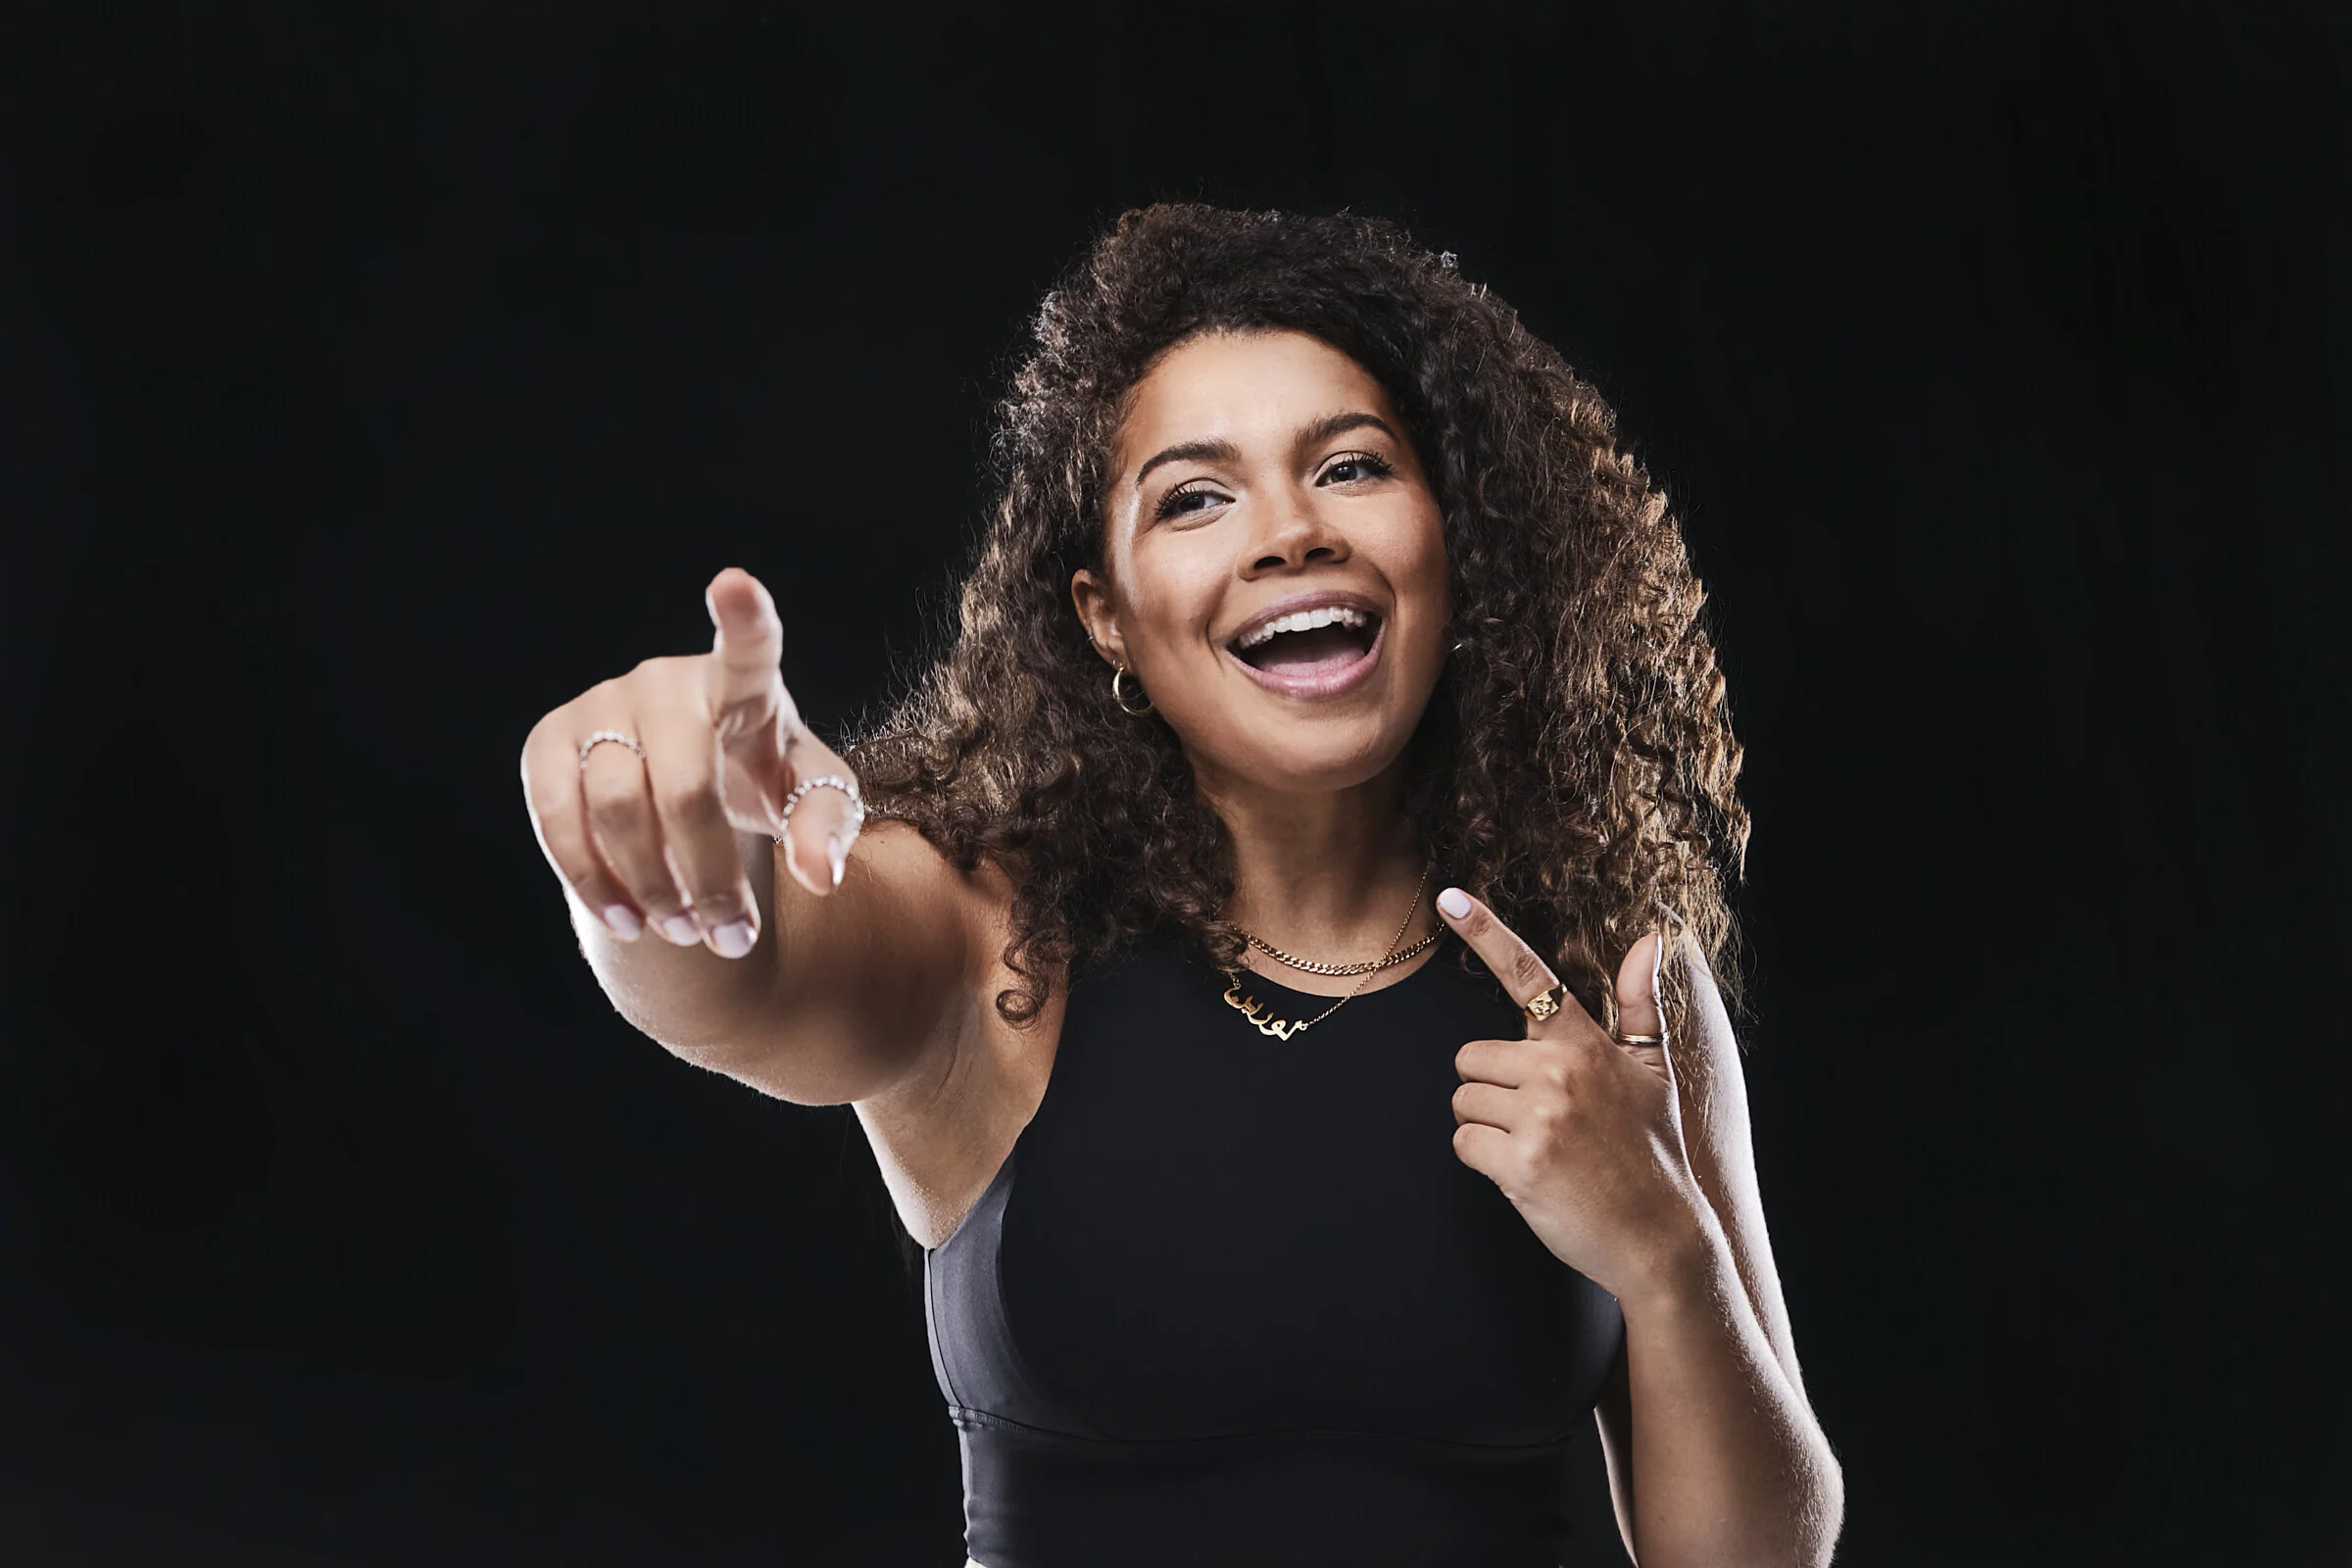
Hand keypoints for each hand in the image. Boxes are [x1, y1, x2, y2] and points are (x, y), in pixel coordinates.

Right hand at [519, 567, 864, 957]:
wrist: (688, 796)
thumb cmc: (763, 784)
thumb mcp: (811, 803)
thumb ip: (827, 828)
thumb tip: (822, 875)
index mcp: (745, 685)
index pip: (749, 647)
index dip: (742, 618)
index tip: (734, 584)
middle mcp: (665, 681)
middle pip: (683, 789)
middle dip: (708, 875)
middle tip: (732, 935)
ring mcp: (601, 703)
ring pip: (615, 810)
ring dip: (654, 887)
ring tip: (687, 932)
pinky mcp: (549, 739)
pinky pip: (556, 816)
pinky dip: (592, 880)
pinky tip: (629, 920)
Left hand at [1438, 887, 1710, 1301]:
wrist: (1661, 1237)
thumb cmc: (1654, 1153)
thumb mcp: (1656, 1075)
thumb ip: (1639, 1007)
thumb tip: (1651, 939)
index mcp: (1586, 1043)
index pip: (1529, 974)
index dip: (1485, 931)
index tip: (1449, 897)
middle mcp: (1560, 1071)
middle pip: (1470, 1058)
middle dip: (1491, 1091)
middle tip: (1538, 1122)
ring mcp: (1540, 1116)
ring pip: (1462, 1102)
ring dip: (1487, 1128)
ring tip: (1539, 1149)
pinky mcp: (1520, 1162)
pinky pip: (1464, 1144)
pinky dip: (1484, 1162)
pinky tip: (1527, 1175)